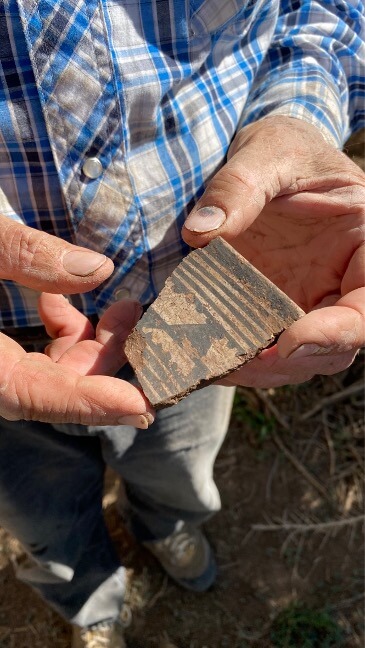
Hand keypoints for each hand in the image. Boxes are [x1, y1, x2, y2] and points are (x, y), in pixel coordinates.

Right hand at [0, 217, 152, 425]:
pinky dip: (60, 331)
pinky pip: (33, 356)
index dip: (88, 403)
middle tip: (139, 320)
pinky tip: (60, 298)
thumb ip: (22, 253)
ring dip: (90, 344)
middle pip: (53, 387)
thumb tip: (97, 270)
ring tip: (120, 307)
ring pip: (49, 373)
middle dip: (105, 360)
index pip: (34, 396)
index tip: (140, 405)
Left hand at [182, 116, 364, 387]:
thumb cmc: (286, 147)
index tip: (287, 344)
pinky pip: (265, 345)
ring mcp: (312, 301)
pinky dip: (238, 358)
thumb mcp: (268, 151)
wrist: (268, 161)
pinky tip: (201, 356)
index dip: (337, 333)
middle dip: (287, 364)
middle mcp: (346, 283)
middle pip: (336, 346)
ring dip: (258, 371)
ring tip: (210, 366)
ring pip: (298, 358)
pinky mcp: (278, 310)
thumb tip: (200, 234)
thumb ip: (239, 186)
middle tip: (235, 365)